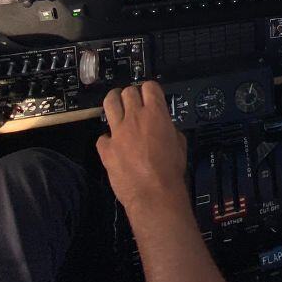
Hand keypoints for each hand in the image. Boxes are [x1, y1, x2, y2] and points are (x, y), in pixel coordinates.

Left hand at [96, 82, 187, 210]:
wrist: (154, 194)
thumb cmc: (171, 171)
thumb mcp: (179, 143)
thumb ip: (169, 128)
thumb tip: (163, 127)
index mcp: (156, 114)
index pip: (149, 87)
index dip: (150, 89)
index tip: (149, 94)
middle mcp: (135, 117)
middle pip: (127, 92)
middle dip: (131, 94)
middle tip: (132, 101)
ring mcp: (117, 132)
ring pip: (109, 103)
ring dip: (113, 102)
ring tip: (116, 105)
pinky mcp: (105, 148)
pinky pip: (102, 137)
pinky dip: (107, 139)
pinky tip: (113, 145)